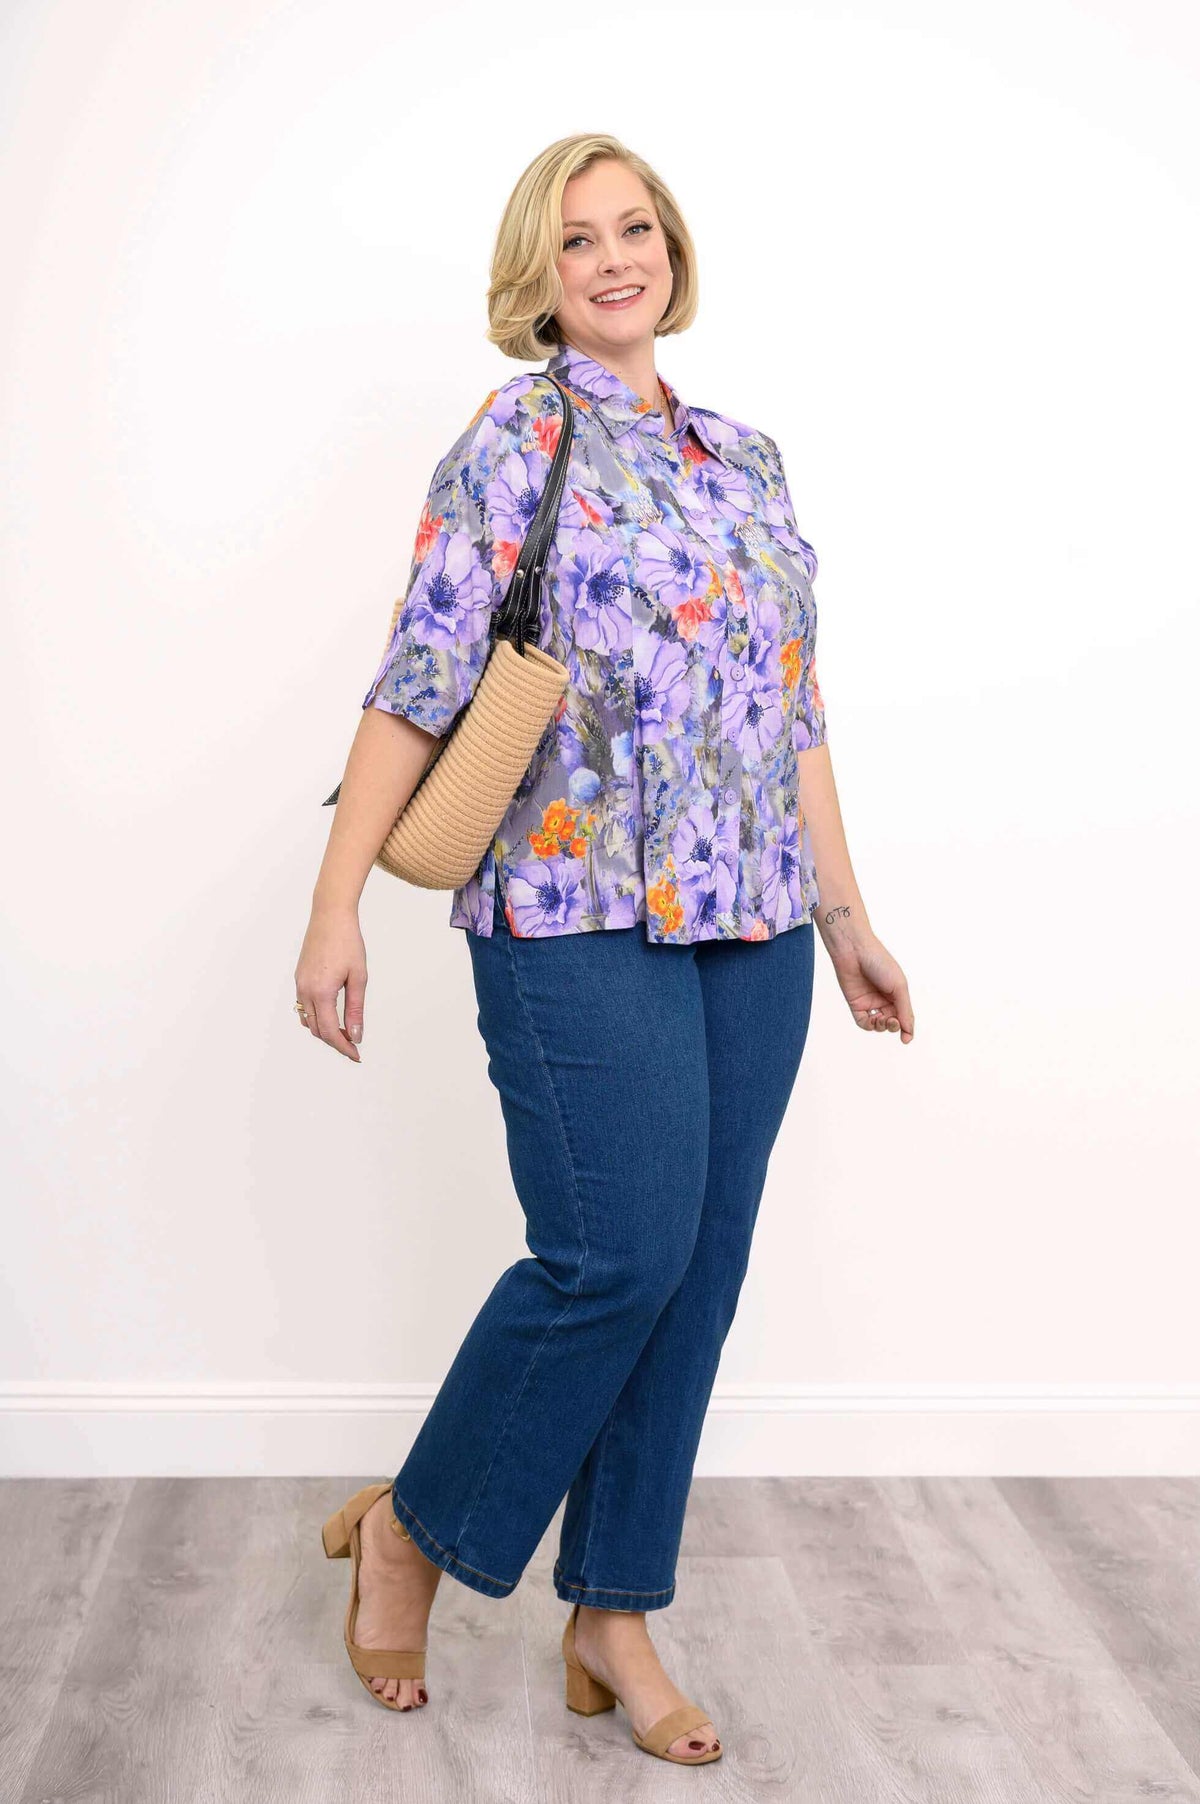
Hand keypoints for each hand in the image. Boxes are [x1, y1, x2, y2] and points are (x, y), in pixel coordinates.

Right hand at [294, 903, 366, 1060]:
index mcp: (321, 992)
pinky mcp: (299, 978)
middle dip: (334, 1041)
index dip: (343, 1046)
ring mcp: (299, 984)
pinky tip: (330, 1016)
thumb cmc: (347, 942)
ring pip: (307, 1020)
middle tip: (353, 1046)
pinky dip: (315, 1017)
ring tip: (343, 1033)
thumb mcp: (358, 977)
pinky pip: (303, 1007)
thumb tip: (356, 1034)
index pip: (329, 1031)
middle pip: (316, 1029)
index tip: (356, 1054)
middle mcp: (305, 990)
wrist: (330, 916)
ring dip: (323, 1030)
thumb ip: (355, 1009)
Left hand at [828, 934, 913, 1043]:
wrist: (855, 951)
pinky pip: (863, 1021)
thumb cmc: (879, 962)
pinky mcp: (855, 1003)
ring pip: (878, 1024)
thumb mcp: (898, 986)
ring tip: (883, 1019)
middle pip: (892, 1021)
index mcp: (897, 993)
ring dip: (882, 1026)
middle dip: (894, 1026)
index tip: (906, 1039)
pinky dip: (869, 1024)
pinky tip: (873, 1019)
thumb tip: (909, 1032)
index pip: (904, 1015)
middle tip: (892, 1021)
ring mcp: (869, 1001)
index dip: (906, 1028)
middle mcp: (884, 998)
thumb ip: (904, 1010)